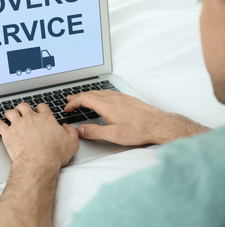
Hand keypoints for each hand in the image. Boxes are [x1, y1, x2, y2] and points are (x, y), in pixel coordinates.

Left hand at [0, 103, 78, 168]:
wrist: (38, 163)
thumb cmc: (54, 154)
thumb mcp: (72, 143)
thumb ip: (71, 132)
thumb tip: (67, 127)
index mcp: (45, 118)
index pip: (41, 107)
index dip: (40, 109)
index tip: (39, 112)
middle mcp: (31, 118)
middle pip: (24, 106)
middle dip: (23, 108)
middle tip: (22, 111)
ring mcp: (18, 125)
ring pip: (11, 112)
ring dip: (10, 113)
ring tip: (10, 116)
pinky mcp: (8, 133)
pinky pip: (0, 124)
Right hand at [64, 90, 208, 145]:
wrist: (159, 124)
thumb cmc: (139, 130)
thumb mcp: (113, 135)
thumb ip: (94, 132)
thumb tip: (80, 130)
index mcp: (106, 105)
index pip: (84, 99)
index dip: (73, 103)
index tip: (67, 108)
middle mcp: (112, 98)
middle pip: (90, 93)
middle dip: (77, 96)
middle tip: (69, 100)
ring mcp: (120, 96)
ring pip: (99, 91)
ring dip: (87, 94)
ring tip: (82, 98)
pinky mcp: (127, 98)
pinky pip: (108, 92)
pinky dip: (98, 94)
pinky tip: (101, 99)